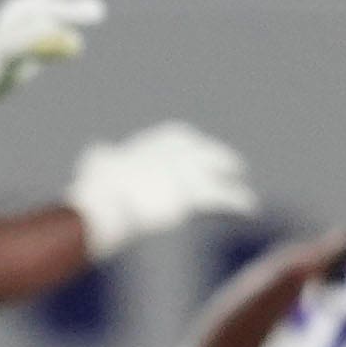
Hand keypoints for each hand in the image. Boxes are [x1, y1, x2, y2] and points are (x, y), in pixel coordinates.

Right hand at [65, 120, 256, 259]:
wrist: (108, 201)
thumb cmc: (97, 185)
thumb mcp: (96, 162)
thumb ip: (102, 155)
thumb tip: (99, 150)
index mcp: (155, 141)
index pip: (180, 138)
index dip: (189, 147)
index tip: (195, 153)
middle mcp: (178, 151)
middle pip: (208, 152)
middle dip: (220, 160)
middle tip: (232, 168)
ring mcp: (191, 172)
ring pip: (221, 175)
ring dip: (234, 185)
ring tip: (245, 194)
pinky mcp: (199, 196)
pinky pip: (226, 199)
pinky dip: (239, 203)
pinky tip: (249, 209)